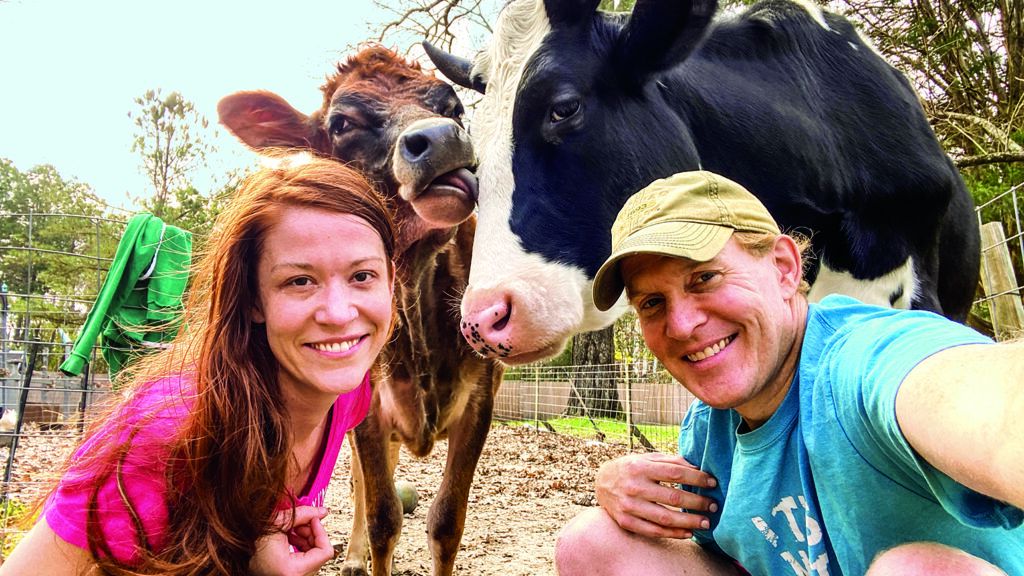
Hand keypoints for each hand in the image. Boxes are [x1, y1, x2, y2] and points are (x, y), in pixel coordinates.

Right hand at [250, 506, 334, 575]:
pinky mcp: (291, 575)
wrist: (234, 553)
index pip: (324, 551)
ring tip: (293, 530)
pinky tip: (291, 538)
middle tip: (302, 523)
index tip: (315, 519)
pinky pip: (306, 561)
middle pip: (320, 553)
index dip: (321, 531)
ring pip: (314, 557)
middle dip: (312, 534)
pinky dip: (302, 547)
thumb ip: (303, 515)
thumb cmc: (249, 543)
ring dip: (307, 539)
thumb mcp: (277, 524)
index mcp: (292, 570)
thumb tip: (321, 511)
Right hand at [595, 452, 717, 539]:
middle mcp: (634, 487)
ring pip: (665, 518)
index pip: (675, 473)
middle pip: (673, 497)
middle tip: (713, 505)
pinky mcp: (626, 521)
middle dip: (698, 502)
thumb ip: (670, 461)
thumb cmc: (630, 468)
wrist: (601, 482)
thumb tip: (697, 467)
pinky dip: (674, 534)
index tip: (712, 483)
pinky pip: (654, 531)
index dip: (697, 478)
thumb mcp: (646, 458)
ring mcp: (629, 506)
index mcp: (640, 467)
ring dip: (690, 522)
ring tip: (706, 522)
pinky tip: (689, 532)